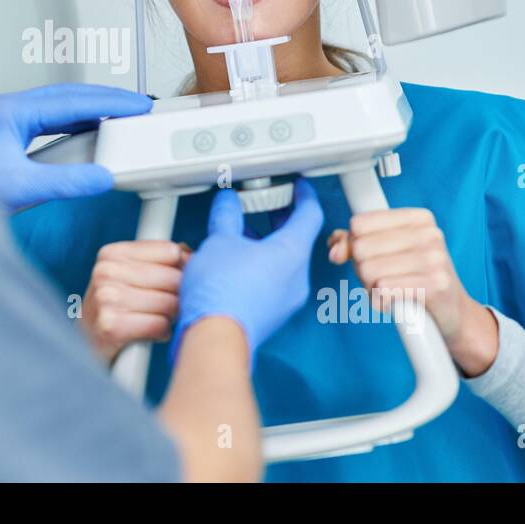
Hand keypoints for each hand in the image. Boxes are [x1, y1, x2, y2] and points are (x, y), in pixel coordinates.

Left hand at [0, 84, 151, 211]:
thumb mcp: (20, 188)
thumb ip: (65, 182)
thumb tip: (102, 176)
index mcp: (10, 112)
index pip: (72, 100)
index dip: (109, 102)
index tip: (137, 104)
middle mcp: (8, 110)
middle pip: (68, 97)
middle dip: (105, 101)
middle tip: (136, 107)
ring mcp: (5, 121)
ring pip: (58, 107)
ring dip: (90, 112)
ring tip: (119, 119)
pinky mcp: (5, 136)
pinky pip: (49, 122)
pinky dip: (74, 126)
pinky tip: (88, 135)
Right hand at [80, 240, 191, 362]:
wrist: (85, 346)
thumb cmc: (115, 309)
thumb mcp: (129, 276)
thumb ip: (161, 261)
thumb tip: (192, 255)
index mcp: (112, 254)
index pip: (170, 251)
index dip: (182, 269)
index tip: (173, 282)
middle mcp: (106, 272)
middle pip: (174, 278)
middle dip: (179, 295)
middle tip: (164, 306)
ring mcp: (107, 299)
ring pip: (170, 303)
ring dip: (170, 316)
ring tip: (154, 319)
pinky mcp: (112, 326)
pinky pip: (160, 325)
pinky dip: (161, 333)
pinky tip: (148, 333)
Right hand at [172, 179, 323, 365]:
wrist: (214, 337)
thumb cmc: (221, 293)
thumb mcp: (219, 240)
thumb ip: (227, 216)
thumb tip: (227, 202)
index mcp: (292, 252)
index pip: (310, 214)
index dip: (304, 195)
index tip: (299, 186)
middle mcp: (297, 277)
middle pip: (297, 239)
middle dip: (280, 219)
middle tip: (266, 204)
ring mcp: (286, 299)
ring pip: (284, 262)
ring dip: (266, 245)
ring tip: (241, 234)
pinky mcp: (272, 314)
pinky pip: (274, 282)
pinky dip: (260, 267)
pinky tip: (236, 264)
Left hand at [328, 208, 498, 375]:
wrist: (451, 313)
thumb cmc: (413, 278)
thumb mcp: (385, 253)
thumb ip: (353, 242)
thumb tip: (334, 249)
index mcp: (418, 218)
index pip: (360, 223)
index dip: (354, 244)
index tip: (369, 257)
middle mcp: (429, 234)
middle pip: (361, 248)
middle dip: (362, 269)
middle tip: (381, 279)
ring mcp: (435, 258)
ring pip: (368, 271)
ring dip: (370, 288)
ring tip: (388, 291)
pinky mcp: (436, 284)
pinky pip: (383, 290)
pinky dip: (380, 301)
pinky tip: (392, 302)